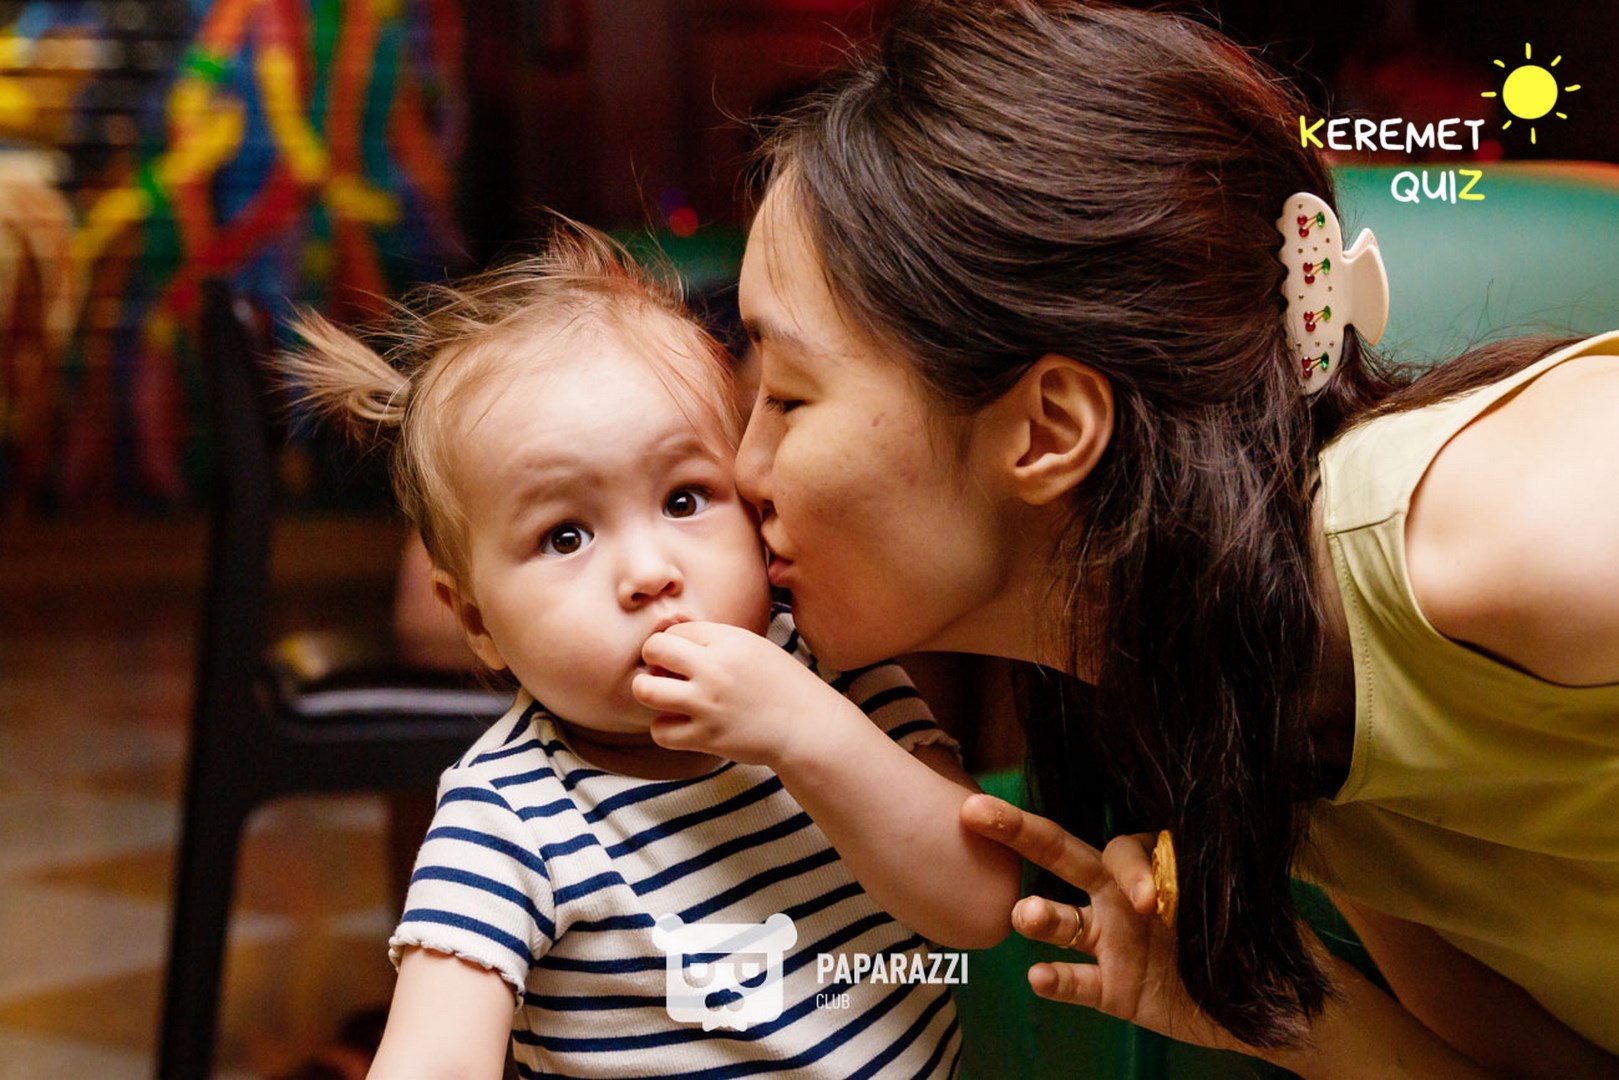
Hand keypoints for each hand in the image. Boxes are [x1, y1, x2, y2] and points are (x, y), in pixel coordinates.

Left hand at [631, 621, 859, 766]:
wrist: (807, 725)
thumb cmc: (780, 684)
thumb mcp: (753, 647)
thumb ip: (714, 641)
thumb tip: (667, 643)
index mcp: (729, 641)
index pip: (676, 630)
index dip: (676, 643)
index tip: (688, 658)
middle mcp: (715, 669)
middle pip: (653, 650)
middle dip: (653, 659)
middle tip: (666, 672)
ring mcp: (708, 704)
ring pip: (646, 690)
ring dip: (650, 692)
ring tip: (665, 697)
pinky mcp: (707, 737)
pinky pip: (660, 731)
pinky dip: (665, 729)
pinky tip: (681, 725)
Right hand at [959, 793, 1253, 1055]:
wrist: (1282, 1010)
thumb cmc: (1264, 942)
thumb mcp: (1242, 901)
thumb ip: (1207, 878)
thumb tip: (1184, 855)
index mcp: (1153, 866)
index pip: (1122, 850)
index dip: (1130, 871)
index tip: (1148, 904)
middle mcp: (1122, 897)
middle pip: (1063, 857)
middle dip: (1019, 832)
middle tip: (977, 811)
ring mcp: (1112, 943)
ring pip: (1062, 922)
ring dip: (1038, 917)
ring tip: (1022, 915)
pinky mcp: (1113, 990)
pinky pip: (1077, 982)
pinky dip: (1056, 980)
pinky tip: (1039, 977)